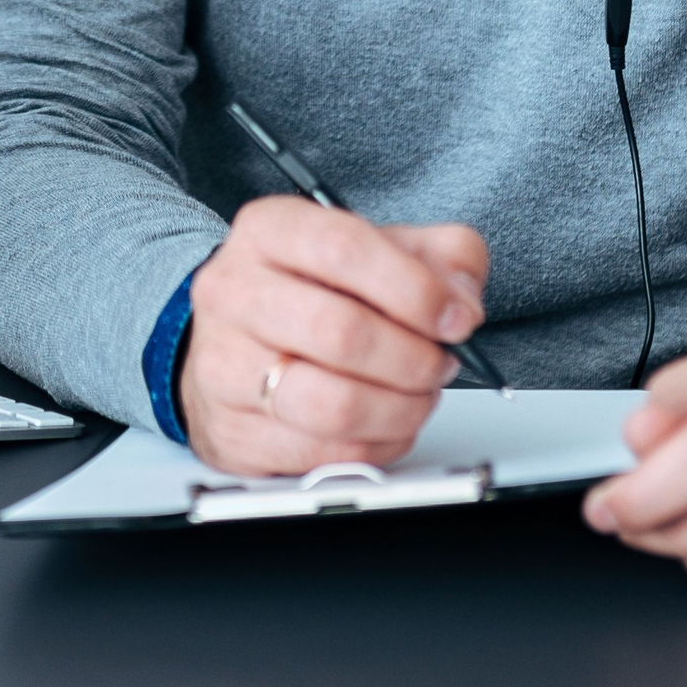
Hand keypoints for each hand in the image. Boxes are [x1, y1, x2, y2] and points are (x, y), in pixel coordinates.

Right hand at [176, 196, 487, 476]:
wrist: (235, 339)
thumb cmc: (312, 291)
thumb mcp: (377, 248)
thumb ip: (438, 255)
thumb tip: (462, 301)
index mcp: (269, 231)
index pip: (344, 249)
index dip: (415, 289)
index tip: (455, 317)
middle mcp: (234, 293)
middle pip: (341, 333)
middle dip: (415, 358)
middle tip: (440, 362)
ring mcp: (224, 366)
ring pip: (334, 405)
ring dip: (400, 409)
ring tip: (417, 395)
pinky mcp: (233, 432)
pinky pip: (325, 455)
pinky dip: (376, 446)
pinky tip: (386, 424)